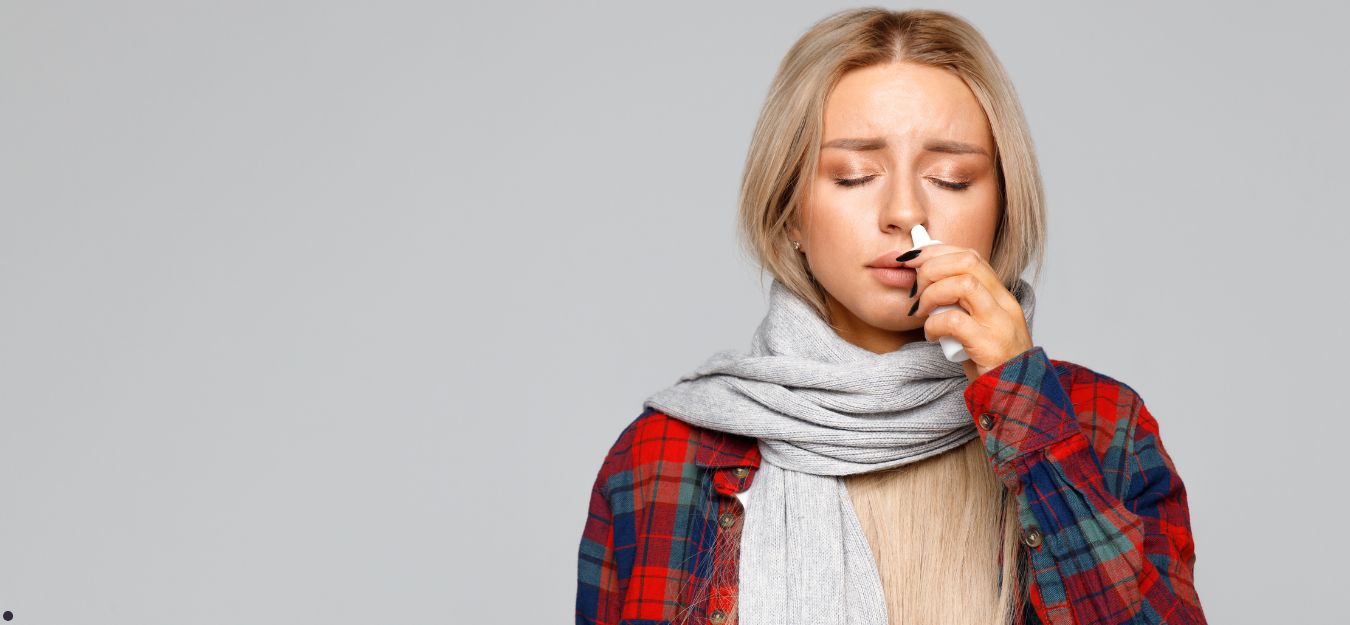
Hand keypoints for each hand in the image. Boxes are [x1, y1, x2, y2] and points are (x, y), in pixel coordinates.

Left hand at [899, 244, 1033, 380]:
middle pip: (968, 262)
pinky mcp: (991, 346)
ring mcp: (1000, 324)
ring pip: (964, 284)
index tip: (912, 259)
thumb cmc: (989, 363)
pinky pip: (955, 321)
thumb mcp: (974, 326)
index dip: (937, 252)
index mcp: (1000, 296)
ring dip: (932, 294)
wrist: (1014, 397)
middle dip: (932, 268)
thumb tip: (922, 283)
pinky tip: (931, 335)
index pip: (971, 256)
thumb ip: (957, 305)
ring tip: (921, 312)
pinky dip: (934, 324)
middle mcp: (1004, 304)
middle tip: (915, 289)